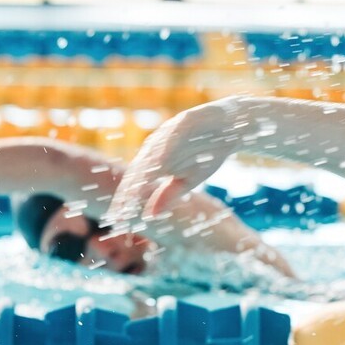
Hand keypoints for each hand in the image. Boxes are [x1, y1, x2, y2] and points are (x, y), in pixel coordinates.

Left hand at [104, 102, 238, 232]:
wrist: (227, 128)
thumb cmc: (205, 155)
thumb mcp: (187, 181)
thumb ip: (167, 195)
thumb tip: (149, 215)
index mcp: (154, 164)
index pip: (135, 184)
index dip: (125, 201)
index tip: (118, 221)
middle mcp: (155, 149)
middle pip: (136, 172)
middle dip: (127, 194)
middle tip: (119, 213)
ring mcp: (166, 136)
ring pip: (149, 156)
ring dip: (139, 176)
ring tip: (130, 196)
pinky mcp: (181, 123)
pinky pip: (169, 138)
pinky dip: (162, 151)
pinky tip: (158, 164)